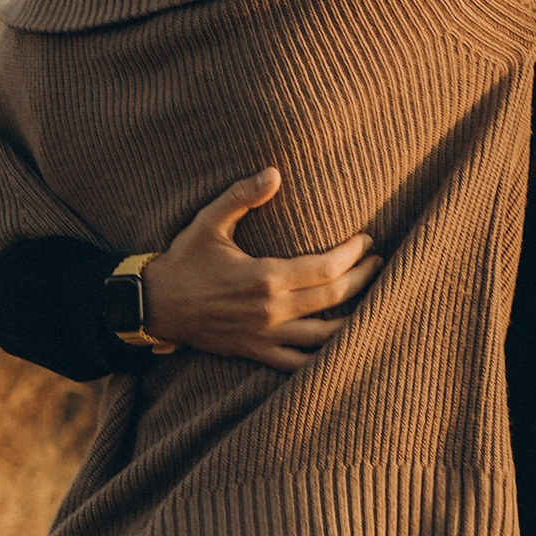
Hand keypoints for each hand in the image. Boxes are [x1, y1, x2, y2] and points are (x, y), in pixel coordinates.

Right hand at [137, 170, 378, 370]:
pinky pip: (300, 363)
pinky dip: (326, 355)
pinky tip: (344, 343)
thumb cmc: (184, 260)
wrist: (155, 306)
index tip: (367, 241)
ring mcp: (266, 336)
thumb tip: (274, 172)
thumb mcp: (209, 222)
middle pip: (335, 298)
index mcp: (265, 277)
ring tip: (374, 298)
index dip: (353, 254)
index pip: (326, 268)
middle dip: (364, 278)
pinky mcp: (258, 352)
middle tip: (379, 262)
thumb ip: (242, 196)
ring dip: (356, 316)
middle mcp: (271, 311)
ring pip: (326, 335)